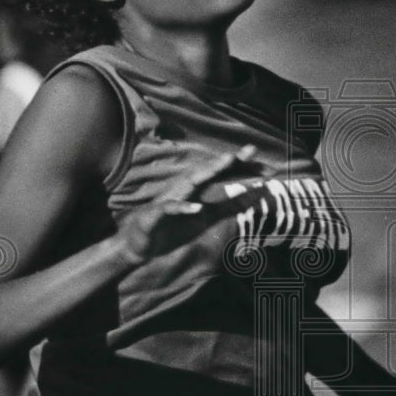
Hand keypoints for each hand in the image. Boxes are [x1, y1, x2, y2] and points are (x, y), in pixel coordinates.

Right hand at [116, 144, 263, 266]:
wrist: (138, 244)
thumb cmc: (171, 227)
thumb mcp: (205, 219)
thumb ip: (226, 208)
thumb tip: (249, 199)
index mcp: (195, 190)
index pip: (218, 174)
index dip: (237, 164)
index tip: (256, 155)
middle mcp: (183, 189)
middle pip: (207, 172)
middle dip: (226, 161)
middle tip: (247, 151)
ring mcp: (169, 199)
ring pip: (189, 183)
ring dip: (207, 172)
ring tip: (226, 162)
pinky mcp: (156, 214)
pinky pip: (170, 208)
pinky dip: (183, 207)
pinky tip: (197, 207)